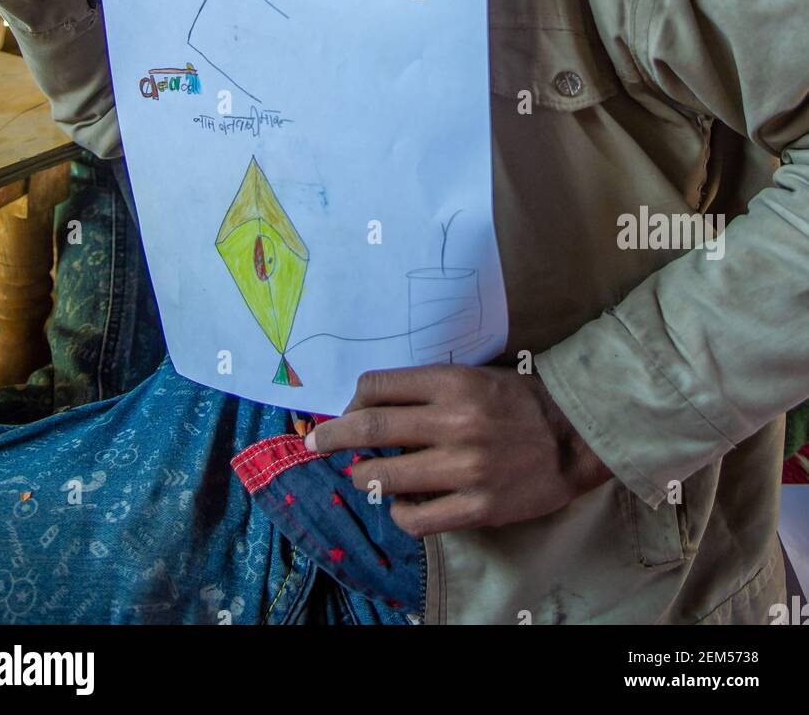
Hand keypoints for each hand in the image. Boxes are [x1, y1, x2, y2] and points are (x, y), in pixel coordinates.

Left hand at [305, 364, 611, 536]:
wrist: (577, 436)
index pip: (377, 387)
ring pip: (385, 477)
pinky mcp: (478, 507)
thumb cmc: (522, 400)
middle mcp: (455, 422)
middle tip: (316, 441)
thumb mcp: (476, 375)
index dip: (352, 400)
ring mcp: (466, 468)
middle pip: (369, 429)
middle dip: (332, 436)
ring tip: (364, 476)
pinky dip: (400, 513)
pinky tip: (403, 504)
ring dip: (363, 477)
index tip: (346, 411)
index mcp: (453, 383)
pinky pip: (418, 518)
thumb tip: (371, 405)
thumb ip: (429, 388)